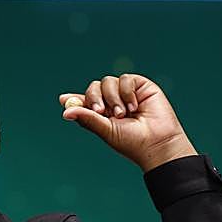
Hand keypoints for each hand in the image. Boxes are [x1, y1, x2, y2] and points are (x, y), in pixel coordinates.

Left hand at [58, 73, 196, 171]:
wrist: (158, 142)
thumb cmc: (133, 142)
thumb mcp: (106, 130)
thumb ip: (87, 118)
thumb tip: (64, 112)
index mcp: (102, 114)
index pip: (84, 101)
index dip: (74, 99)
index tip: (64, 100)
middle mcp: (112, 102)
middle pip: (93, 88)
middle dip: (94, 98)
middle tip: (100, 111)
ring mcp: (125, 93)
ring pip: (107, 82)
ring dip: (112, 98)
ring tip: (123, 114)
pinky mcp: (140, 86)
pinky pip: (125, 79)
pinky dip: (126, 92)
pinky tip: (134, 106)